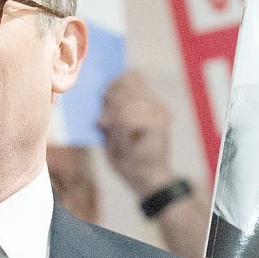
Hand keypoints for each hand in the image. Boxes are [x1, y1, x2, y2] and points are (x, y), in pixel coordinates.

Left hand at [98, 72, 175, 195]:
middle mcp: (155, 103)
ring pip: (123, 105)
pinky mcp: (158, 124)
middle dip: (109, 102)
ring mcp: (158, 112)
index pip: (131, 77)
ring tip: (119, 140)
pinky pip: (127, 120)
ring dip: (114, 123)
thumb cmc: (129, 158)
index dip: (113, 85)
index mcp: (146, 102)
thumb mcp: (112, 135)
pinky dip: (120, 133)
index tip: (104, 101)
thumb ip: (107, 118)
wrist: (147, 180)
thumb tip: (100, 114)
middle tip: (105, 123)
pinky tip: (126, 144)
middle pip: (125, 85)